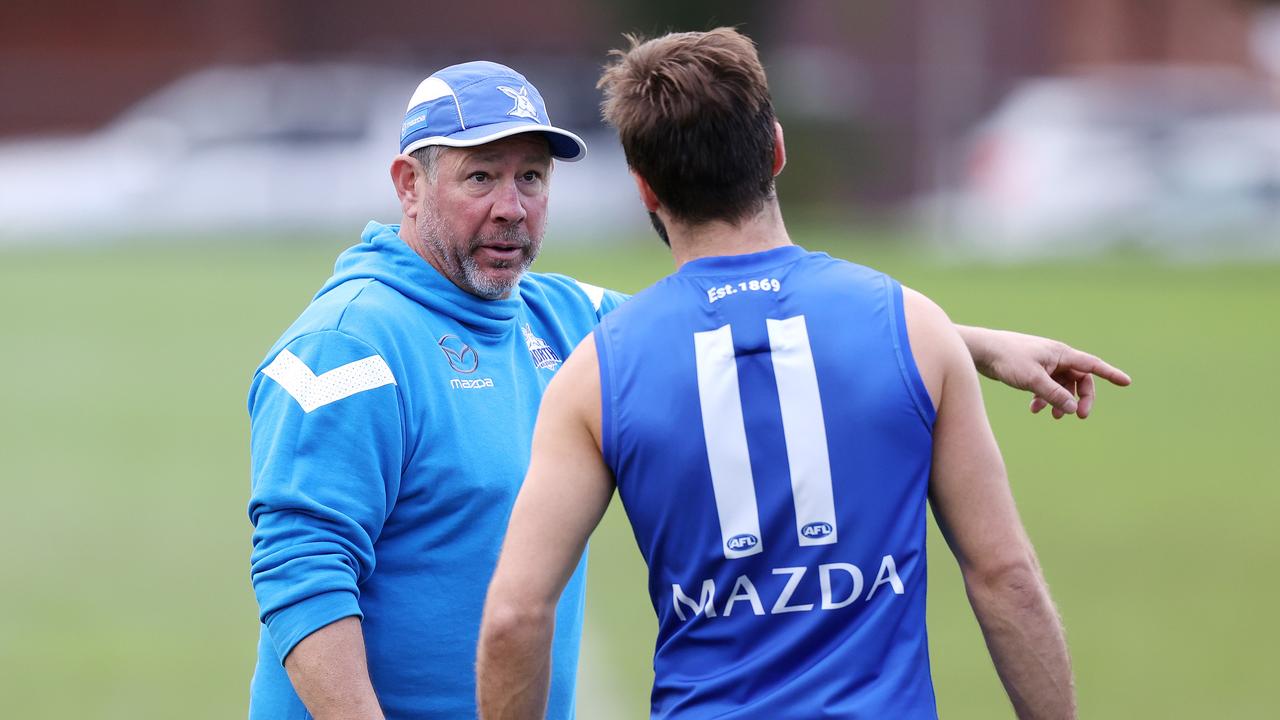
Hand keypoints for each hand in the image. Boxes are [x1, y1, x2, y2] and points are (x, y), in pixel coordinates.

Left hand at [962, 327, 1131, 418]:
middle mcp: (1056, 356)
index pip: (1091, 364)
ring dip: (1061, 401)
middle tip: (1078, 416)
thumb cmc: (1006, 359)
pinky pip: (1047, 387)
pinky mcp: (1032, 370)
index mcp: (1061, 353)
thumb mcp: (1032, 379)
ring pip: (1062, 385)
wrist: (980, 351)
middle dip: (1080, 398)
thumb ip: (1053, 394)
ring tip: (1053, 416)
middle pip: (1079, 379)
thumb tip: (1073, 408)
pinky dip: (1045, 399)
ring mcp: (1044, 363)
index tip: (1127, 382)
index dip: (1110, 374)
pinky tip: (1033, 409)